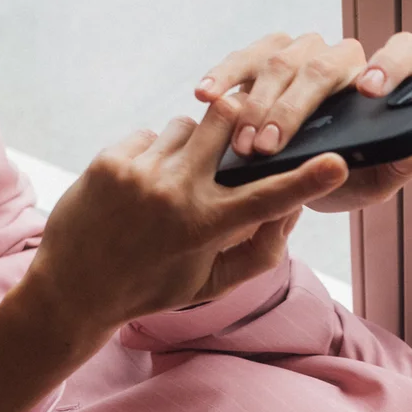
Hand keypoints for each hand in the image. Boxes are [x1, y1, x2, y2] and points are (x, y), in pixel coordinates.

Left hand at [22, 101, 351, 333]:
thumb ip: (259, 249)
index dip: (308, 181)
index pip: (268, 199)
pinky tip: (141, 186)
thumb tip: (292, 209)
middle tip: (235, 140)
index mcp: (206, 229)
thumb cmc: (154, 288)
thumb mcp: (213, 284)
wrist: (73, 288)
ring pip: (187, 127)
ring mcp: (140, 173)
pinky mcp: (111, 160)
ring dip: (191, 146)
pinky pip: (150, 135)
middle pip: (226, 123)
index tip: (338, 163)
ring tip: (175, 183)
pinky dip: (154, 154)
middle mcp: (175, 194)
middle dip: (237, 123)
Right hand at [194, 30, 411, 213]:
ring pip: (282, 63)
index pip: (401, 52)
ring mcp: (304, 52)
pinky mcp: (265, 54)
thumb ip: (403, 165)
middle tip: (270, 146)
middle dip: (294, 108)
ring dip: (258, 105)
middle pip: (325, 65)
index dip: (388, 66)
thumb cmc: (344, 179)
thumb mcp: (377, 182)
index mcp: (385, 82)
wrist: (298, 180)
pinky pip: (245, 58)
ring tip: (244, 146)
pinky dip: (224, 77)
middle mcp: (346, 58)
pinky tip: (207, 95)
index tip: (368, 90)